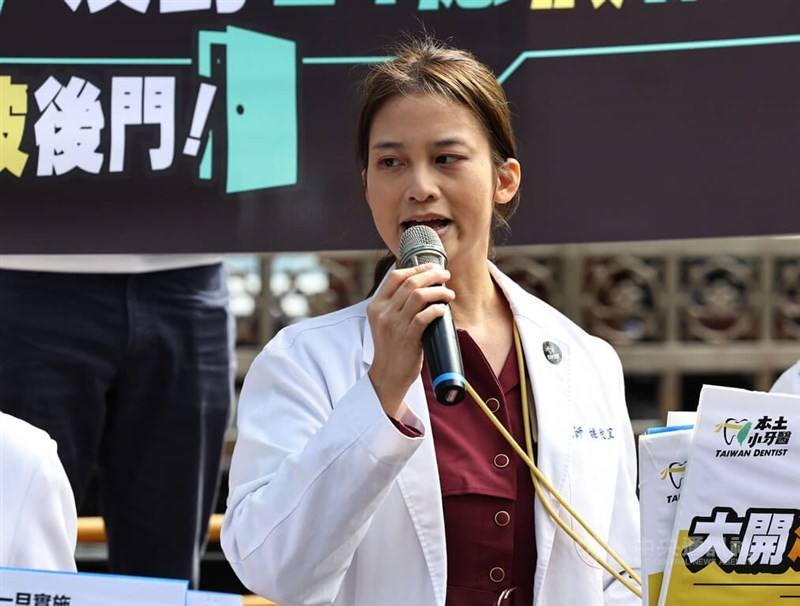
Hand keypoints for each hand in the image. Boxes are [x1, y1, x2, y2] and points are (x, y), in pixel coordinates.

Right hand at [367, 264, 454, 417]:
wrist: (388, 375)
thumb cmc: (392, 347)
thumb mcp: (385, 322)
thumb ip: (396, 304)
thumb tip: (422, 284)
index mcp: (376, 306)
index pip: (395, 276)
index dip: (417, 268)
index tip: (432, 267)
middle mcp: (383, 313)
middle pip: (410, 283)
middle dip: (432, 275)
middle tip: (445, 276)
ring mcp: (394, 325)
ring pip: (418, 296)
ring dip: (438, 291)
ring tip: (449, 294)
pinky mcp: (407, 338)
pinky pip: (424, 317)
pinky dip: (437, 309)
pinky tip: (443, 309)